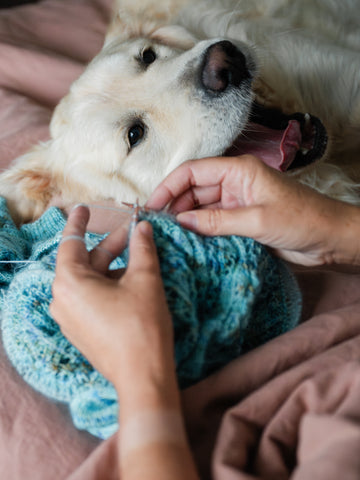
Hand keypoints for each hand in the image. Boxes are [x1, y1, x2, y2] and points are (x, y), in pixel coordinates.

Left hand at [50, 206, 174, 403]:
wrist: (143, 376)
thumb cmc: (141, 325)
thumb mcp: (145, 279)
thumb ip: (142, 248)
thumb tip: (142, 227)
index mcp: (69, 282)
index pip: (71, 242)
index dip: (80, 222)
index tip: (84, 207)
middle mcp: (62, 299)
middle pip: (85, 262)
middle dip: (110, 246)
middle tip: (134, 232)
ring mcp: (70, 318)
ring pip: (90, 280)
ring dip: (112, 266)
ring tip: (138, 257)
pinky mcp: (81, 331)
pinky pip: (90, 298)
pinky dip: (108, 284)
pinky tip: (130, 281)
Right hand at [147, 155, 359, 265]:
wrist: (330, 239)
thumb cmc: (303, 219)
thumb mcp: (257, 220)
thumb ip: (217, 221)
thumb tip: (182, 221)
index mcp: (239, 170)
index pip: (193, 172)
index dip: (169, 186)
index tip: (152, 205)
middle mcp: (234, 184)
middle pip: (194, 190)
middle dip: (174, 205)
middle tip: (157, 226)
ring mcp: (237, 203)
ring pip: (202, 208)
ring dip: (186, 220)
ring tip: (168, 236)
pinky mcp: (242, 221)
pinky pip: (213, 223)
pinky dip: (201, 231)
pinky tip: (188, 242)